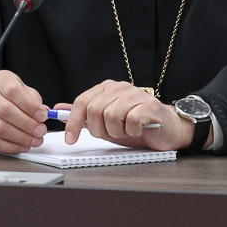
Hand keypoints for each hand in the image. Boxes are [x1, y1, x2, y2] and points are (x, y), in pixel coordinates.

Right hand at [0, 69, 48, 152]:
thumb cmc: (2, 95)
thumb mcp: (19, 88)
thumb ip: (33, 99)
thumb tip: (43, 112)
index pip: (13, 91)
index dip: (30, 105)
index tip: (43, 115)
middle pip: (6, 111)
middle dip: (28, 124)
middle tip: (41, 130)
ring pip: (0, 128)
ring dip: (21, 137)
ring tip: (35, 140)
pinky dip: (11, 147)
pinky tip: (23, 145)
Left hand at [61, 80, 199, 150]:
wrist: (167, 128)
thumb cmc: (136, 125)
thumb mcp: (105, 122)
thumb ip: (84, 114)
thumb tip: (58, 109)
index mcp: (106, 88)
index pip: (82, 102)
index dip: (73, 122)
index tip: (70, 139)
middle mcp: (119, 87)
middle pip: (95, 110)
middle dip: (99, 130)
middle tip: (111, 134)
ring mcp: (135, 94)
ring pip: (111, 116)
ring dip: (117, 132)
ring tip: (127, 131)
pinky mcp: (150, 105)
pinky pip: (131, 120)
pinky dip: (132, 131)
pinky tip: (138, 130)